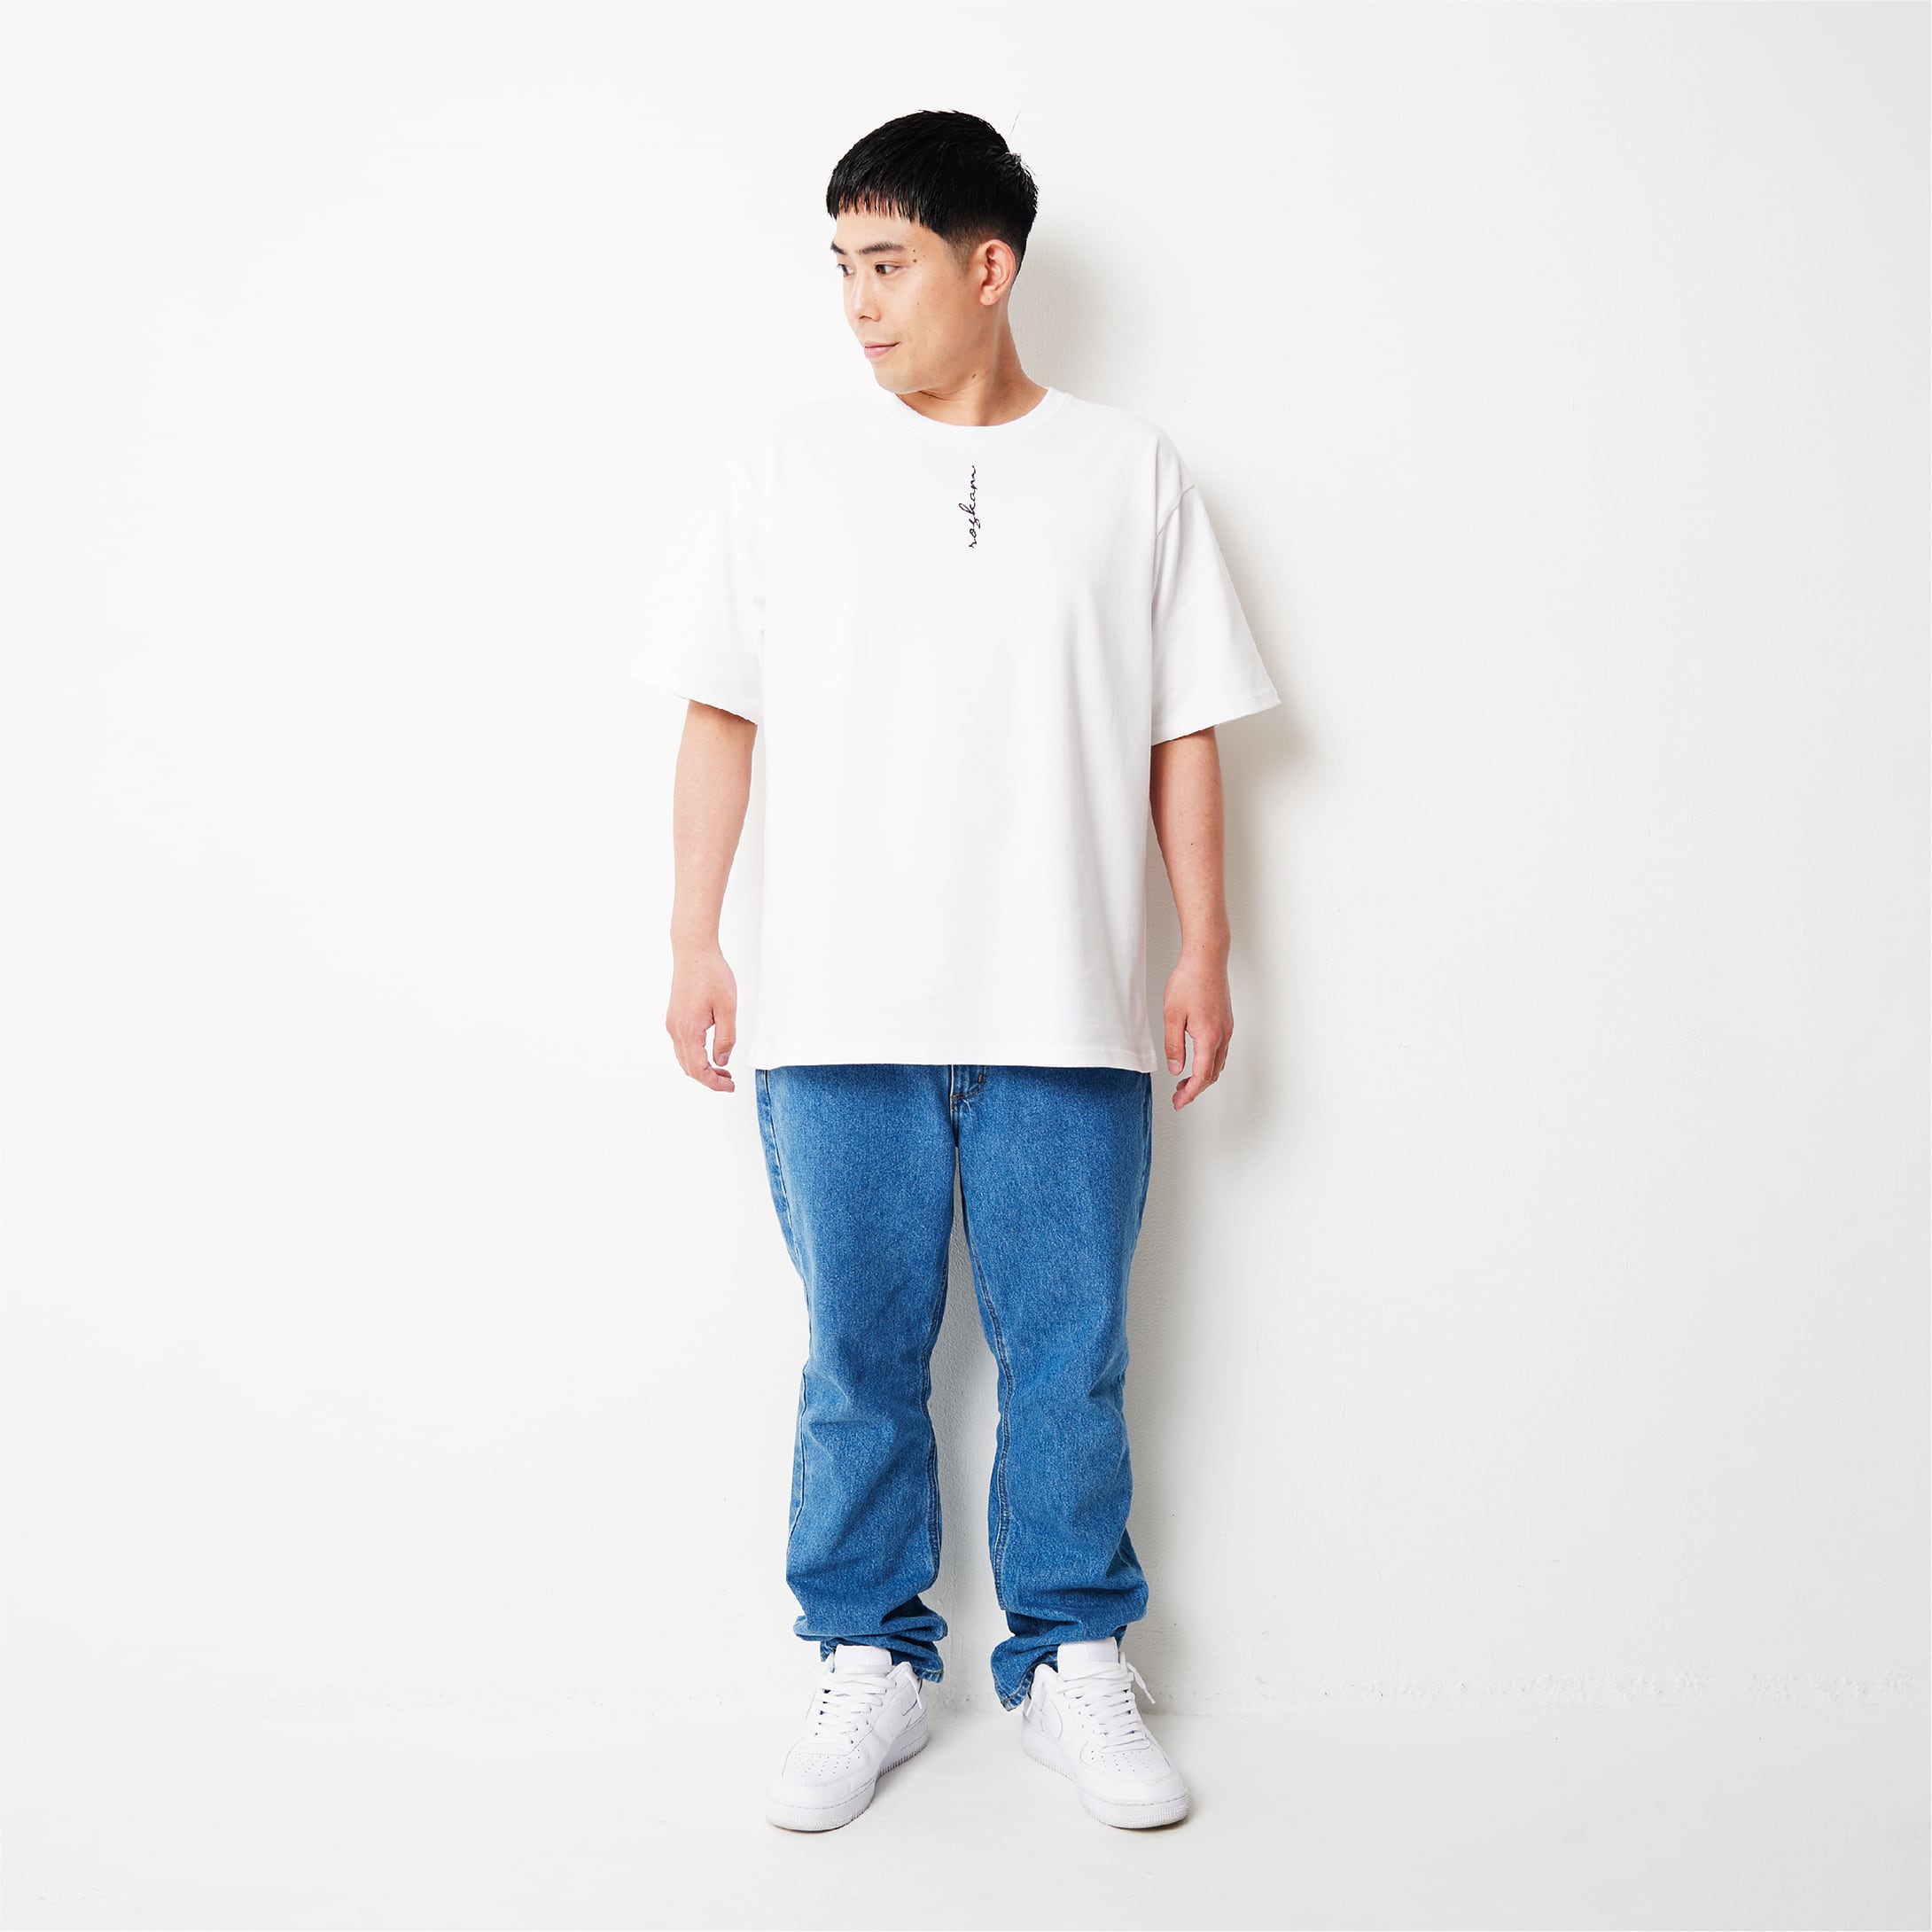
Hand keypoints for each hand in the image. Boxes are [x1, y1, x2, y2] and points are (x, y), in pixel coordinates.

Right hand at [667, 943, 737, 1091]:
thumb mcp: (727, 1008)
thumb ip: (726, 1038)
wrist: (694, 952)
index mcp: (688, 1030)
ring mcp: (673, 1024)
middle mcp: (676, 1030)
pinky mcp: (674, 1018)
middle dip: (709, 1078)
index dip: (714, 1082)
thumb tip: (721, 1060)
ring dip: (702, 1068)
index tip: (730, 1086)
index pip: (698, 1069)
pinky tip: (711, 1052)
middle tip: (729, 1080)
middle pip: (688, 1068)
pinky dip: (695, 1056)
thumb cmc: (712, 975)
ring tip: (723, 1069)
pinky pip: (682, 1046)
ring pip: (684, 1058)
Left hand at [1162, 948, 1232, 1109]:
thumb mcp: (1172, 1015)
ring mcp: (1227, 1028)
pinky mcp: (1226, 1021)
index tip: (1179, 1103)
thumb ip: (1173, 1045)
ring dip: (1203, 1076)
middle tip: (1178, 1097)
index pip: (1202, 1076)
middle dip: (1196, 1089)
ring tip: (1184, 1082)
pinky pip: (1220, 1051)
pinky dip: (1209, 1063)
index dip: (1190, 1094)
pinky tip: (1195, 1060)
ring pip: (1218, 1063)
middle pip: (1213, 1074)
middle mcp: (1223, 1035)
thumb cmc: (1189, 981)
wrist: (1207, 958)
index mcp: (1209, 1036)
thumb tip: (1176, 1069)